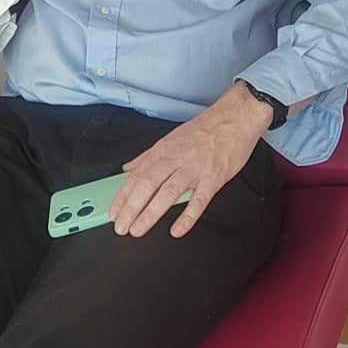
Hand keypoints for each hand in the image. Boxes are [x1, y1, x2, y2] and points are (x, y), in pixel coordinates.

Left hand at [108, 83, 272, 238]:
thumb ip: (148, 156)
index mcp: (163, 150)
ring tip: (138, 229)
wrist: (235, 117)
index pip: (136, 175)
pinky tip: (177, 230)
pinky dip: (187, 216)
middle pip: (147, 184)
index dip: (122, 195)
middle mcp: (175, 159)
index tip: (113, 212)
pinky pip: (199, 199)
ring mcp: (194, 168)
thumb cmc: (205, 128)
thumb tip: (128, 168)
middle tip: (120, 227)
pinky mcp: (214, 178)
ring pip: (167, 192)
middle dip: (130, 207)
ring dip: (150, 213)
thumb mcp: (172, 138)